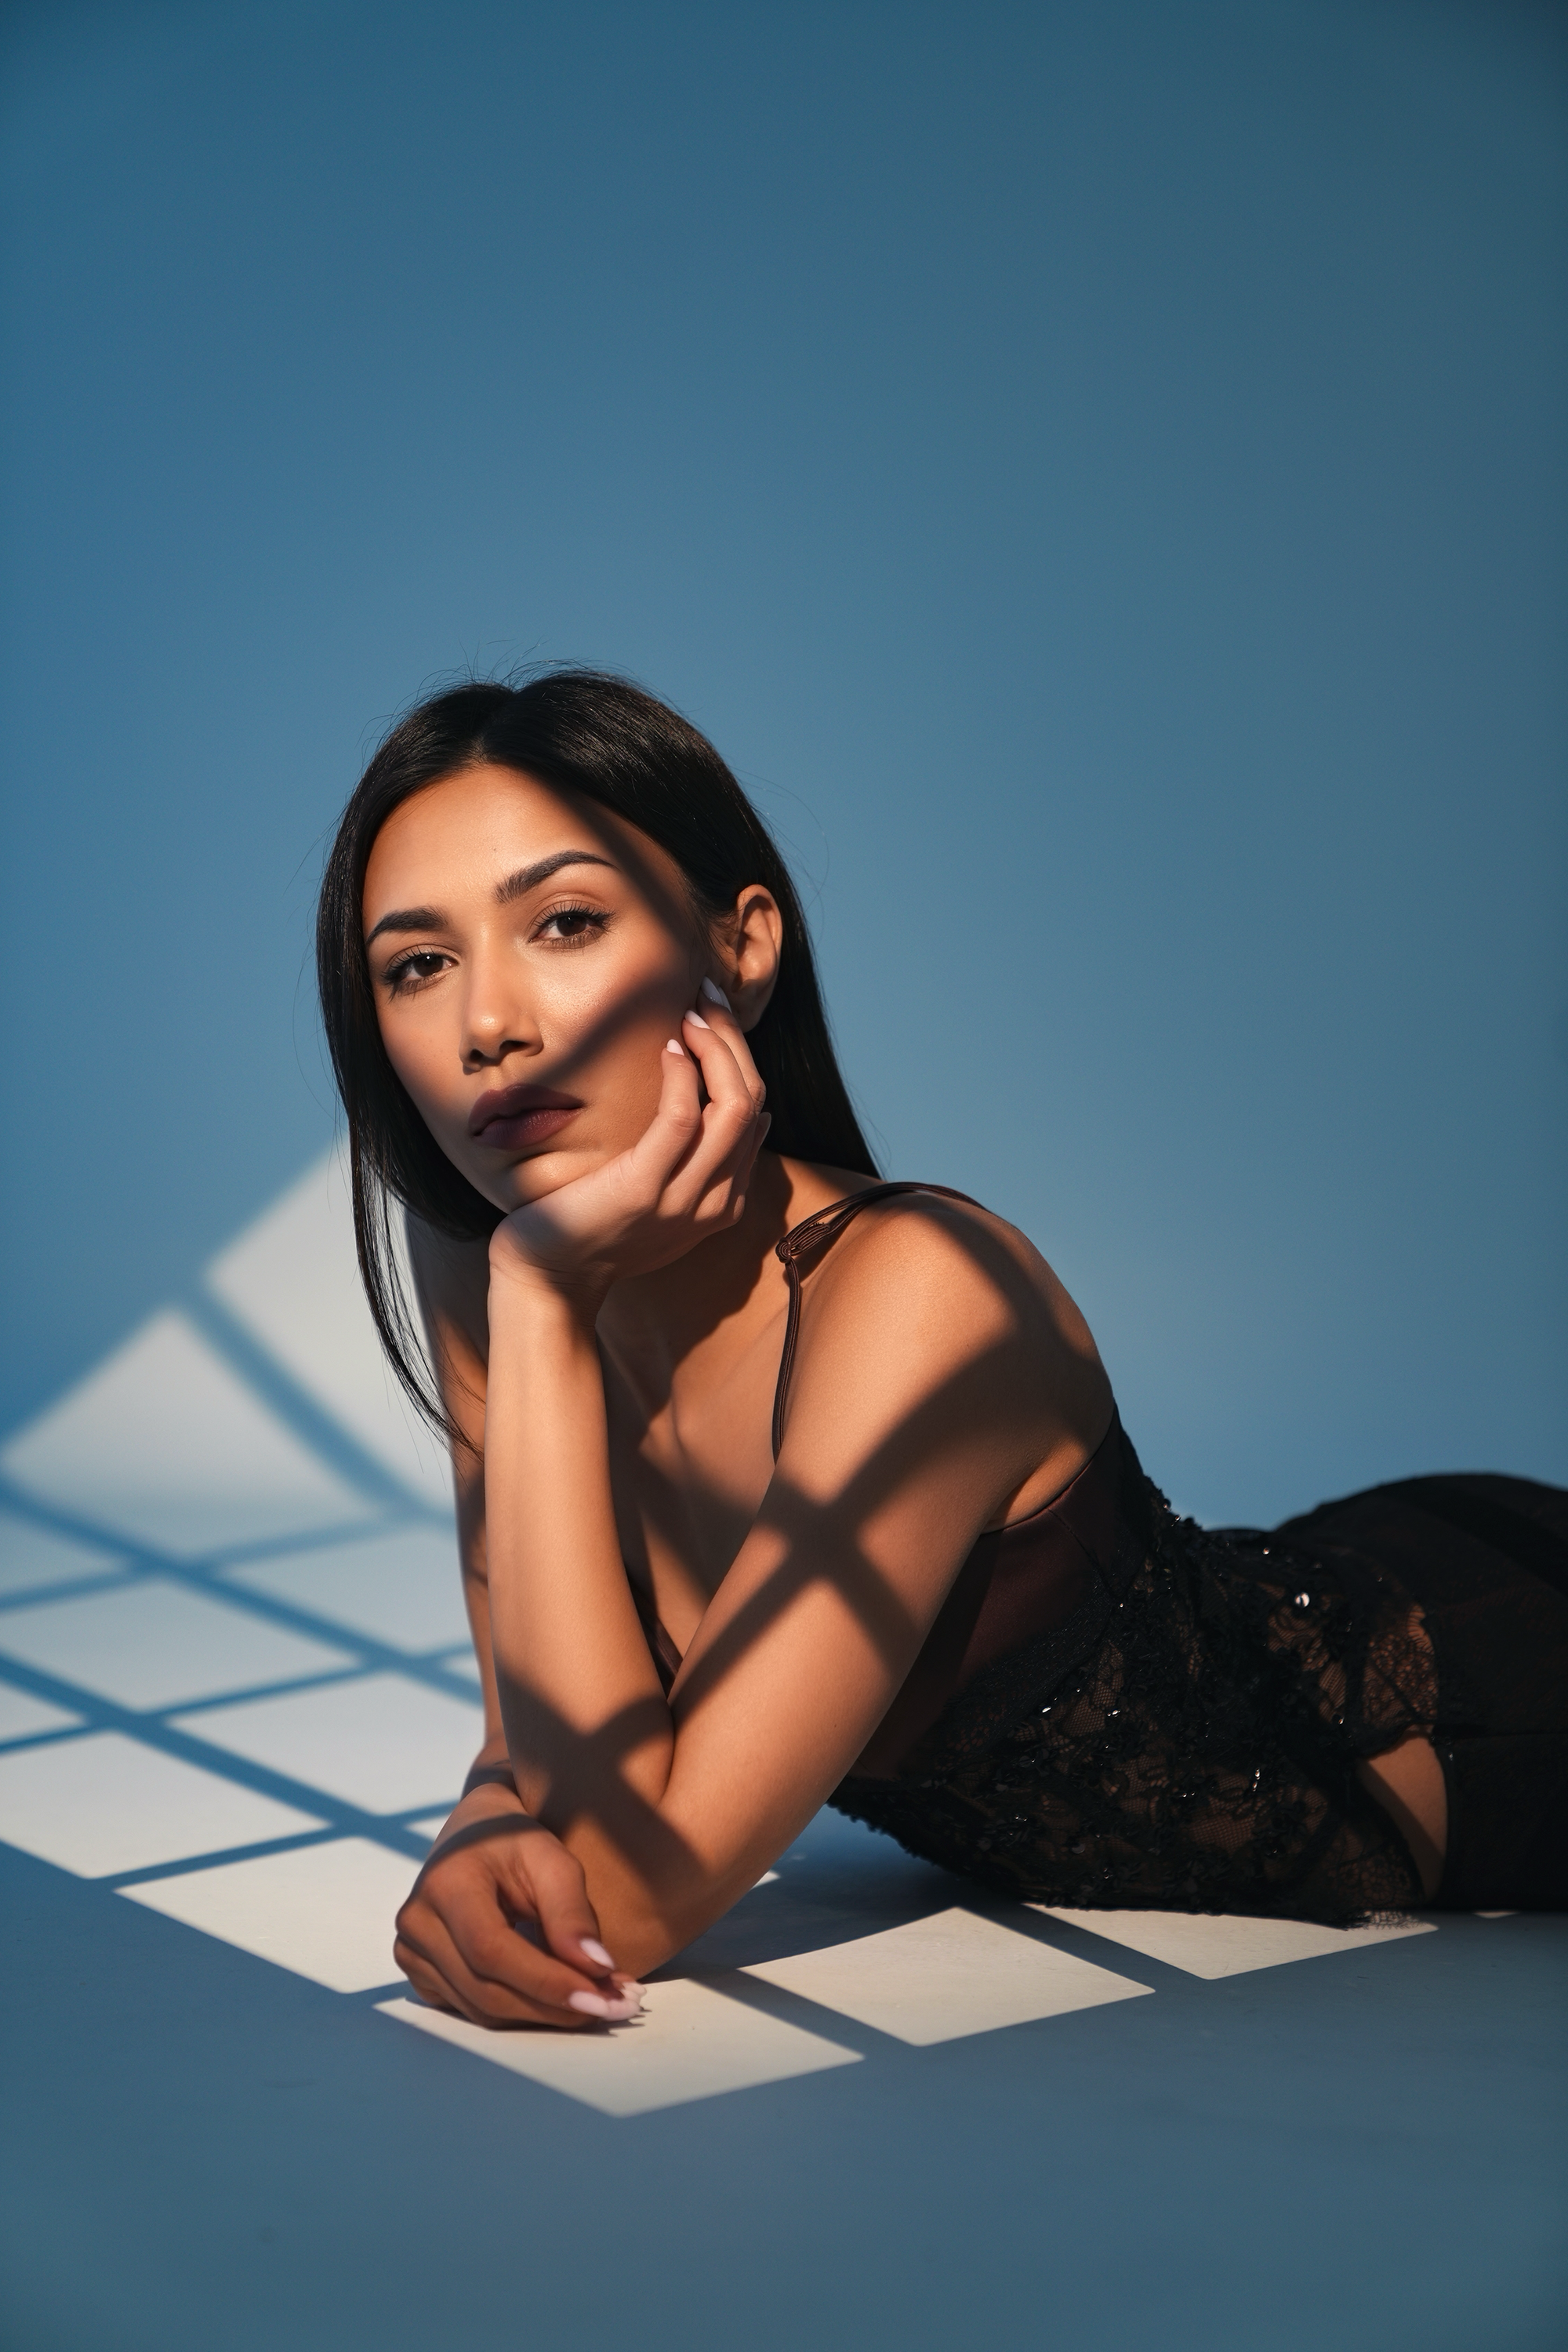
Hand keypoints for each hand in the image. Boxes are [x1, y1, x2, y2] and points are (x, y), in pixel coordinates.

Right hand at [393, 1779, 643, 2028]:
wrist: (476, 1833)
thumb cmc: (517, 1840)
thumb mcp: (552, 1859)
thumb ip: (571, 1912)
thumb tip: (597, 1969)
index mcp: (445, 1883)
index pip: (491, 1949)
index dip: (546, 1981)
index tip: (601, 1997)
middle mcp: (417, 1921)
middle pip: (486, 1989)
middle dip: (553, 2006)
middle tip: (614, 2006)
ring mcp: (411, 1951)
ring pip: (481, 2009)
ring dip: (543, 2015)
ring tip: (596, 2002)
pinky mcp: (420, 1973)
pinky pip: (473, 2009)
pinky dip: (520, 2012)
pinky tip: (556, 2000)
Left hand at [488, 985, 769, 1303]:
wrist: (547, 1280)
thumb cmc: (590, 1229)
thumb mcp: (658, 1196)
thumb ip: (696, 1163)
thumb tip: (747, 1117)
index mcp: (723, 1202)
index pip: (756, 1115)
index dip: (741, 1057)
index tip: (712, 1018)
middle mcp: (716, 1202)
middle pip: (753, 1102)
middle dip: (735, 1041)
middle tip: (706, 998)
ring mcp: (685, 1199)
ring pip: (733, 1106)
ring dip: (717, 1047)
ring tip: (691, 1013)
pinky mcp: (644, 1189)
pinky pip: (682, 1119)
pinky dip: (683, 1074)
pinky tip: (668, 1046)